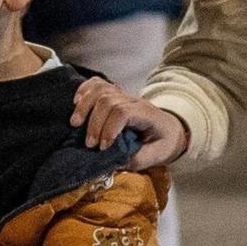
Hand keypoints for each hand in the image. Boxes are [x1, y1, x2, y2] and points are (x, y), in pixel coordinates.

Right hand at [72, 75, 188, 170]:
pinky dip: (84, 89)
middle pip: (108, 100)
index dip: (109, 128)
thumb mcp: (159, 154)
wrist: (171, 128)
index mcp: (146, 114)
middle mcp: (133, 100)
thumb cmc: (164, 141)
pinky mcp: (115, 94)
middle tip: (90, 145)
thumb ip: (140, 159)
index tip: (103, 147)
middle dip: (94, 123)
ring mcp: (123, 95)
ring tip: (75, 124)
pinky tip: (76, 101)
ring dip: (85, 106)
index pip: (123, 112)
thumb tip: (118, 161)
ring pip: (100, 90)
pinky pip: (98, 83)